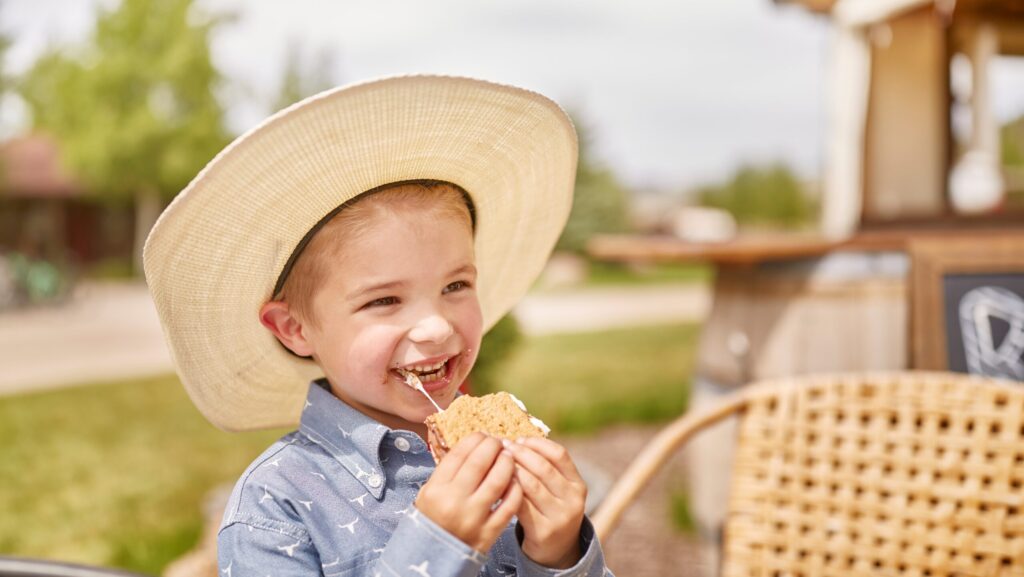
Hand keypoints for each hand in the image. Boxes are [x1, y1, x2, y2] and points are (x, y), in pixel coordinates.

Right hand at [416, 433, 522, 552]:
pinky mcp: (489, 533)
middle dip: (494, 446)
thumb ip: (448, 470)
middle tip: (500, 443)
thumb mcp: (429, 492)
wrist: (433, 557)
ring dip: (508, 464)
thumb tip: (475, 443)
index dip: (476, 439)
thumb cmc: (433, 518)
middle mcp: (453, 502)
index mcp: (436, 489)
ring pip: (498, 481)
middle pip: (480, 462)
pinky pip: (510, 504)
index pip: (460, 453)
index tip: (483, 435)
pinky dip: (516, 488)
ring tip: (509, 457)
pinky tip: (516, 481)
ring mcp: (472, 518)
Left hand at [504, 437, 586, 568]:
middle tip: (503, 447)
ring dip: (512, 470)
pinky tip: (498, 484)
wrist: (556, 550)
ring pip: (531, 485)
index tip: (520, 439)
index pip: (560, 455)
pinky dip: (508, 491)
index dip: (538, 444)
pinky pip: (521, 504)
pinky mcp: (543, 531)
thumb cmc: (551, 509)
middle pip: (544, 468)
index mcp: (578, 484)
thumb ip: (546, 468)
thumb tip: (519, 439)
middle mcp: (573, 500)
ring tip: (498, 463)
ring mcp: (559, 517)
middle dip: (521, 454)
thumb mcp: (558, 489)